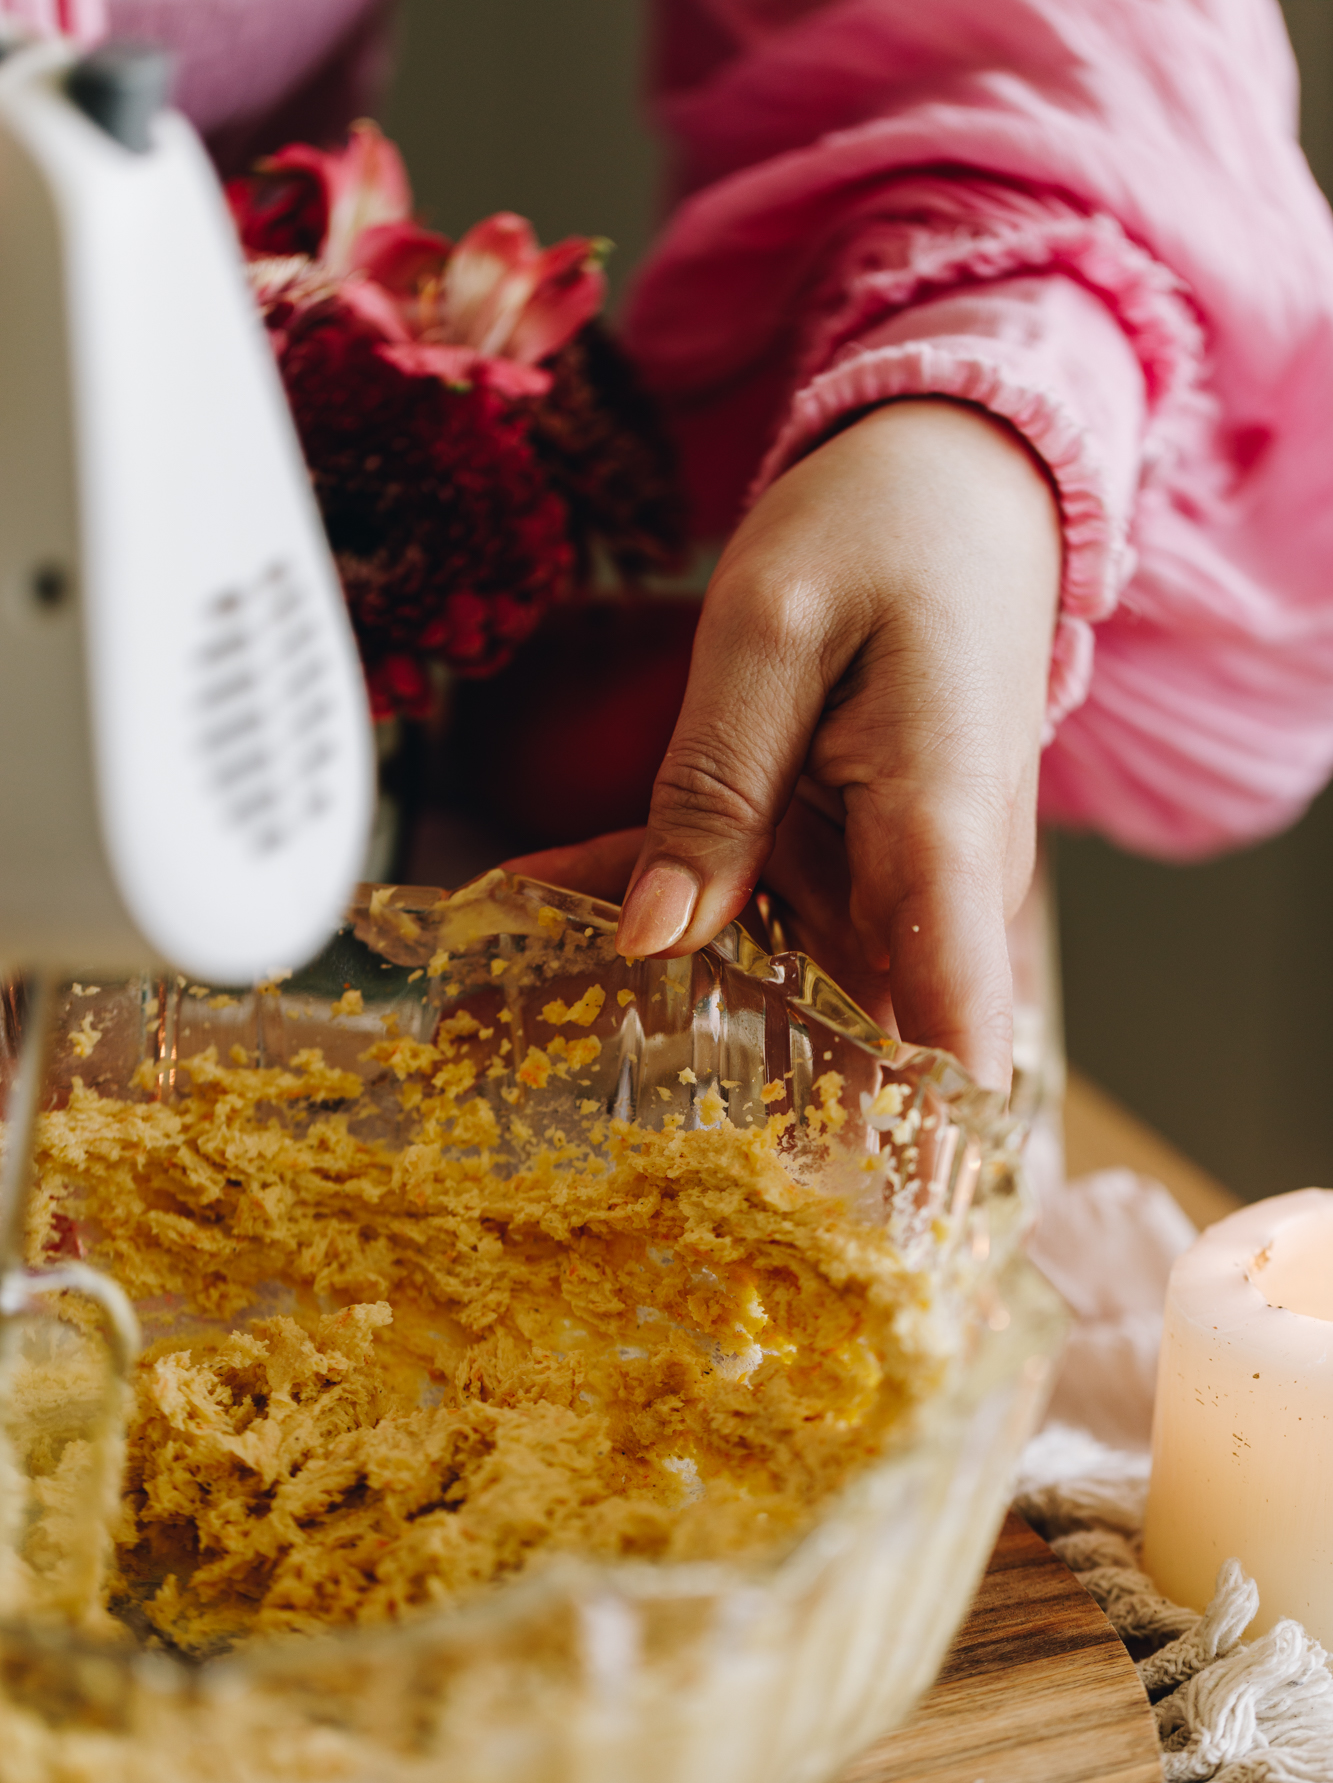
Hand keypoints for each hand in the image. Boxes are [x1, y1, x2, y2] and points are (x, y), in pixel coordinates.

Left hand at [507, 398, 1059, 1090]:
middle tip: (594, 1136)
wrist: (961, 481)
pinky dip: (674, 909)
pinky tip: (547, 898)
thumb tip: (653, 940)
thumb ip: (714, 787)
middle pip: (865, 1042)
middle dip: (748, 1103)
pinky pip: (771, 912)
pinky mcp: (867, 858)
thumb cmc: (889, 532)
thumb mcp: (769, 632)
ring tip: (523, 1015)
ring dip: (685, 1008)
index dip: (894, 1151)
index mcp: (938, 829)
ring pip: (800, 985)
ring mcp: (905, 877)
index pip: (951, 1036)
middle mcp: (940, 881)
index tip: (812, 1232)